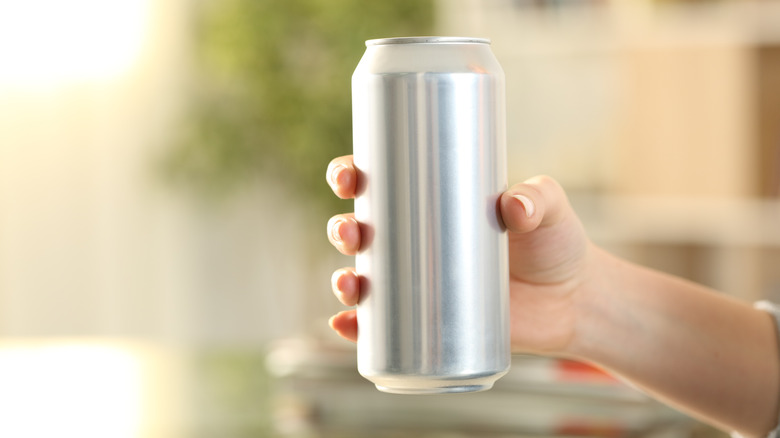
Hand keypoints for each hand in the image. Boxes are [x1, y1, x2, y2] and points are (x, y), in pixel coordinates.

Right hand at [325, 155, 597, 354]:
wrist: (573, 302)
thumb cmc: (555, 244)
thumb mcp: (549, 210)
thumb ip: (538, 199)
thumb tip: (514, 206)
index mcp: (435, 204)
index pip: (382, 184)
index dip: (351, 177)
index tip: (348, 177)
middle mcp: (418, 243)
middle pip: (362, 231)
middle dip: (342, 229)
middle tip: (352, 233)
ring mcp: (421, 285)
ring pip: (365, 278)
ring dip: (343, 280)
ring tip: (350, 284)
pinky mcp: (430, 324)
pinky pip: (382, 328)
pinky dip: (357, 328)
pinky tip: (347, 327)